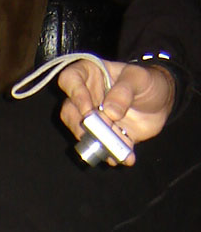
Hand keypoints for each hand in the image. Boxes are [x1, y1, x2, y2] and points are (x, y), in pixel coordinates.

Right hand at [58, 58, 177, 161]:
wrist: (162, 102)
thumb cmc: (148, 82)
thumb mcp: (140, 79)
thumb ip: (124, 91)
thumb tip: (109, 112)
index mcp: (91, 75)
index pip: (69, 79)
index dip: (75, 95)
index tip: (88, 111)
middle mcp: (85, 97)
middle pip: (69, 112)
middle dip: (82, 127)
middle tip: (100, 133)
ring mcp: (91, 119)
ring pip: (81, 134)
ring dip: (98, 143)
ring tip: (117, 148)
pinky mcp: (101, 136)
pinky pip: (99, 148)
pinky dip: (112, 154)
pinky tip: (125, 156)